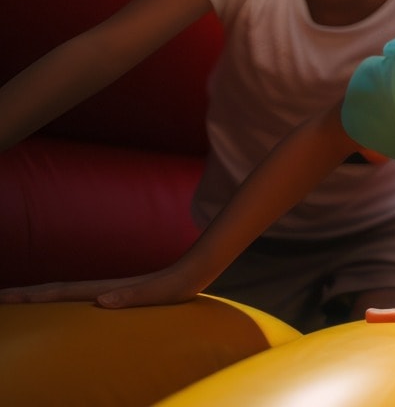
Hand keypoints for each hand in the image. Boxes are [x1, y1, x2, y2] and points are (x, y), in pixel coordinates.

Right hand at [0, 265, 204, 308]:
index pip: (59, 293)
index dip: (32, 297)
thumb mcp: (154, 295)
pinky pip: (79, 296)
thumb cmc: (174, 286)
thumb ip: (130, 297)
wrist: (193, 272)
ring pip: (64, 292)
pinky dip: (62, 298)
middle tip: (0, 298)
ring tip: (19, 299)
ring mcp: (107, 289)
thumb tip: (102, 300)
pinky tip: (60, 303)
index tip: (5, 298)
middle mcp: (100, 287)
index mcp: (102, 289)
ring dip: (40, 295)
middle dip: (26, 295)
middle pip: (55, 290)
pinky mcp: (116, 293)